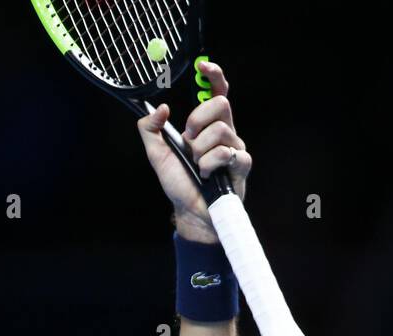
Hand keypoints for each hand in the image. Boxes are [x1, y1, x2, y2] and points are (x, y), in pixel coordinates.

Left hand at [136, 61, 250, 242]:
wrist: (190, 212)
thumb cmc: (179, 183)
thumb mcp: (156, 155)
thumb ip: (150, 130)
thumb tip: (159, 108)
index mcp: (208, 125)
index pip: (217, 93)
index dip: (214, 76)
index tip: (204, 66)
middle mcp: (225, 131)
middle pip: (220, 104)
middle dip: (198, 119)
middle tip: (189, 140)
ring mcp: (236, 147)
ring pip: (219, 130)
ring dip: (200, 150)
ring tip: (197, 166)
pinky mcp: (242, 164)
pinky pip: (225, 153)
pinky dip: (209, 165)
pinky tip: (207, 176)